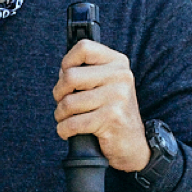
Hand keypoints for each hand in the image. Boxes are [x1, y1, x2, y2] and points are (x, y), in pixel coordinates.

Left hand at [54, 39, 149, 172]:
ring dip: (60, 115)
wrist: (132, 143)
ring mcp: (117, 96)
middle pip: (70, 76)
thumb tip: (62, 70)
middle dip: (59, 94)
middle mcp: (120, 76)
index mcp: (117, 62)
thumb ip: (87, 73)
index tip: (66, 79)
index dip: (66, 63)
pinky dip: (64, 130)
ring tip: (68, 119)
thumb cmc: (111, 113)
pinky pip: (71, 123)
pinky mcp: (110, 118)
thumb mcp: (106, 85)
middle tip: (64, 104)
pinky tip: (69, 132)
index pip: (83, 48)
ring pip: (68, 102)